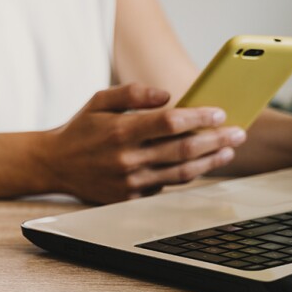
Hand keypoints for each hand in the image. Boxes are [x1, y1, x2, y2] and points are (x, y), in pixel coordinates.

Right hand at [40, 83, 246, 203]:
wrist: (53, 164)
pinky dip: (185, 176)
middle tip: (238, 133)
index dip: (199, 118)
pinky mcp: (128, 199)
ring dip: (210, 162)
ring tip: (227, 151)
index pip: (170, 123)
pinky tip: (200, 166)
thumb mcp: (99, 100)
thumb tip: (168, 95)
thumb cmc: (80, 129)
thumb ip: (133, 92)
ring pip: (180, 173)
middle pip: (183, 150)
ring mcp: (129, 183)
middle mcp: (126, 159)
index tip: (219, 113)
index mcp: (120, 131)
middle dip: (216, 140)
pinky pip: (164, 187)